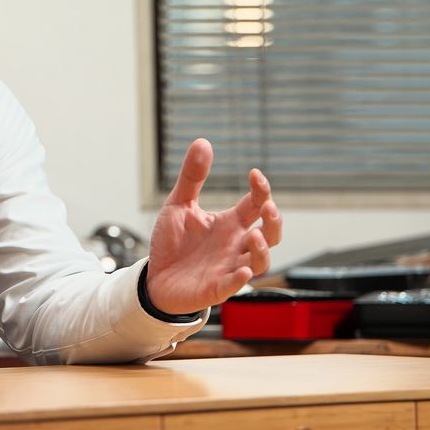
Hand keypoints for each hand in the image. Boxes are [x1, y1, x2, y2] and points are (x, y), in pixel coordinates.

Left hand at [145, 139, 282, 315]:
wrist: (155, 278)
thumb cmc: (172, 243)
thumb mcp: (178, 205)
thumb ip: (192, 177)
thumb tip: (203, 142)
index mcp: (230, 224)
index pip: (256, 205)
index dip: (261, 190)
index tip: (255, 174)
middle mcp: (235, 245)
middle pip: (270, 235)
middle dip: (274, 222)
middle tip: (268, 207)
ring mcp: (229, 267)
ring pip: (260, 262)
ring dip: (262, 250)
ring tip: (253, 236)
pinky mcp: (217, 288)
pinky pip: (234, 285)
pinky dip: (240, 278)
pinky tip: (242, 270)